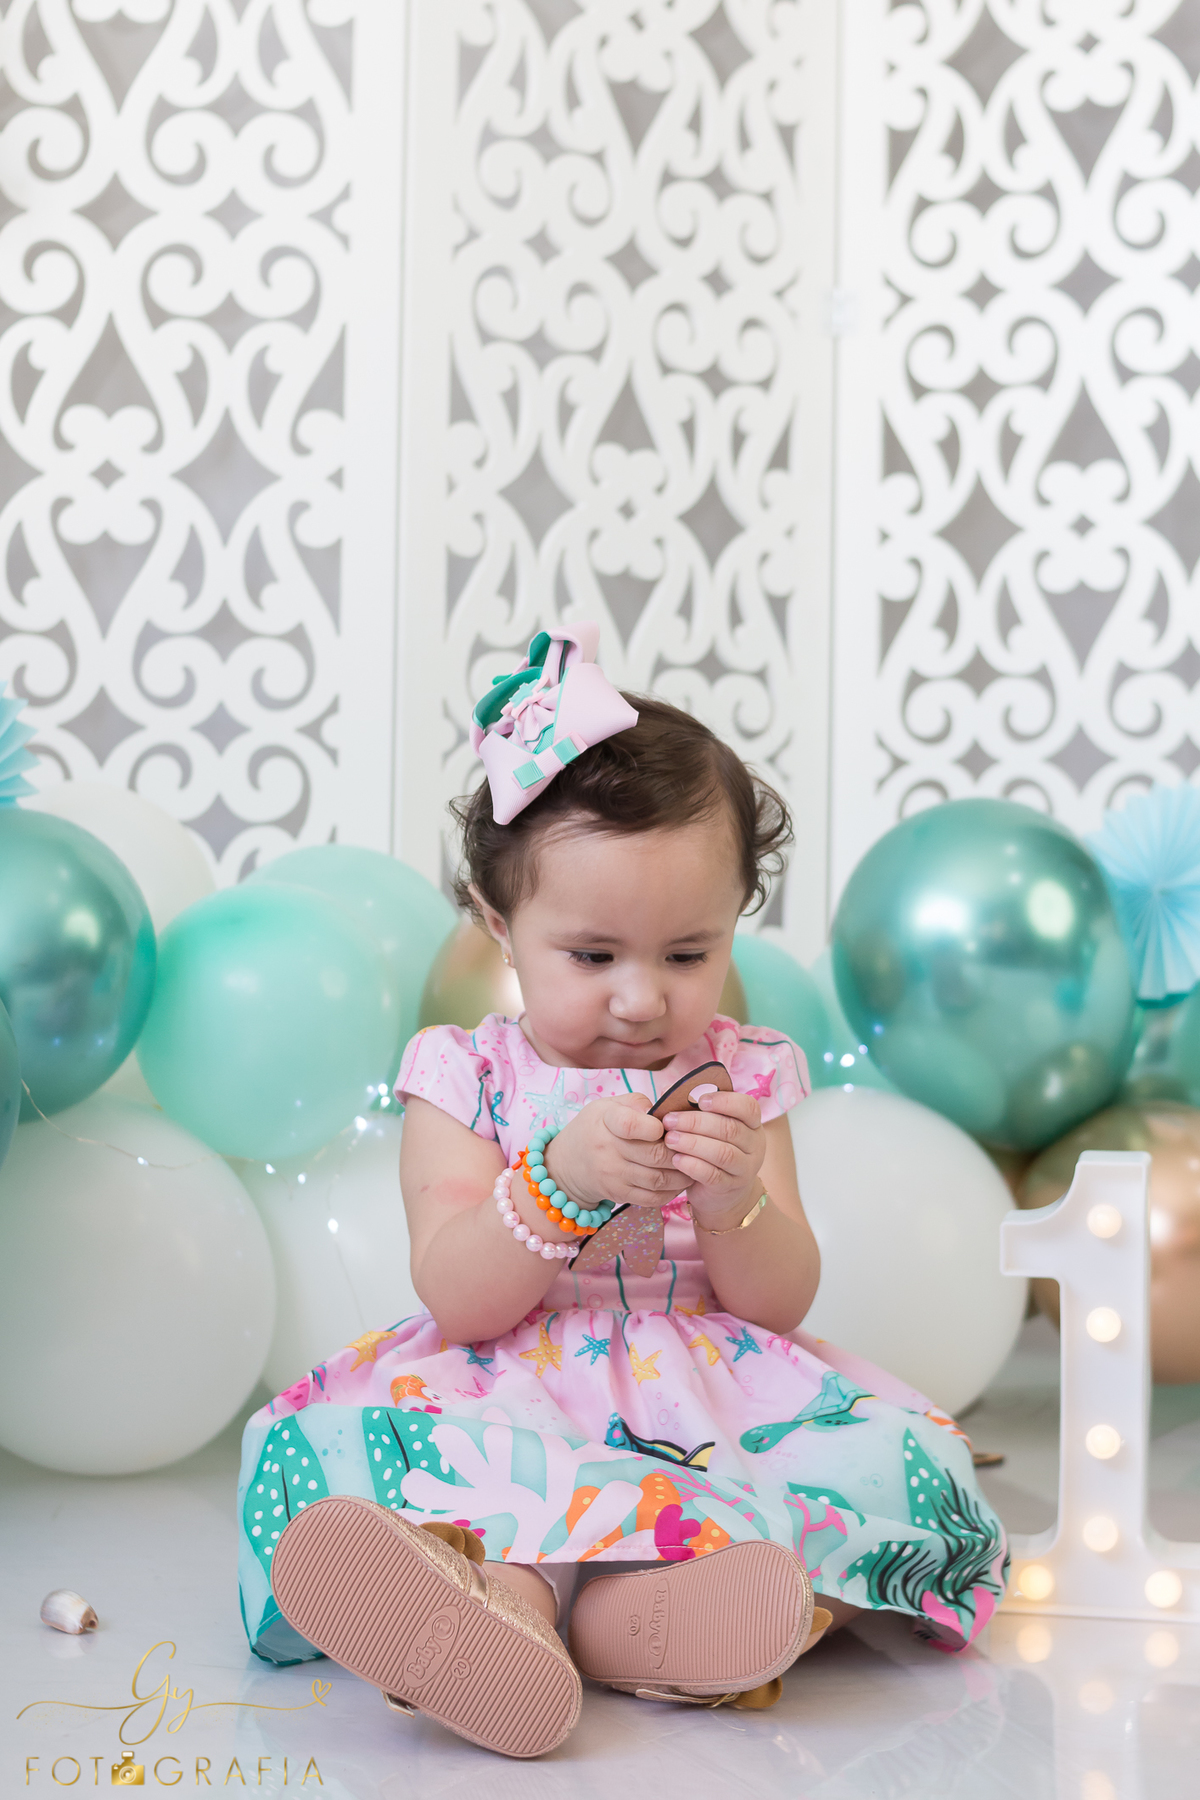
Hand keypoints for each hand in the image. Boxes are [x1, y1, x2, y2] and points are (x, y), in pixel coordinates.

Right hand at [543, 1094, 681, 1210]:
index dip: (656, 1127)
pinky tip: (679, 1181)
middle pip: (654, 1155)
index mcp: (605, 1120)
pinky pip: (652, 1198)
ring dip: (682, 1173)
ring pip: (658, 1179)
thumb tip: (667, 1109)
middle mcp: (606, 1149)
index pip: (631, 1125)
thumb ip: (638, 1103)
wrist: (566, 1164)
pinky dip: (672, 1191)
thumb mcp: (608, 1105)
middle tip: (694, 1146)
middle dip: (680, 1151)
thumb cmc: (597, 1127)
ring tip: (694, 1163)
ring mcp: (612, 1175)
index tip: (667, 1126)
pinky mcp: (618, 1195)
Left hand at [661, 1090, 765, 1224]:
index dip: (725, 1101)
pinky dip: (693, 1166)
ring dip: (693, 1144)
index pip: (748, 1107)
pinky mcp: (730, 1188)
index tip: (700, 1100)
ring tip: (670, 1139)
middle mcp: (754, 1145)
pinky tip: (676, 1159)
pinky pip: (713, 1175)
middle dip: (696, 1122)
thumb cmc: (711, 1150)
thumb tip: (666, 1090)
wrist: (722, 1194)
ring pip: (723, 1153)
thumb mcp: (709, 1129)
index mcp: (752, 1124)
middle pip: (730, 1129)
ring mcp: (745, 1169)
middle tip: (670, 1120)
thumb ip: (694, 1109)